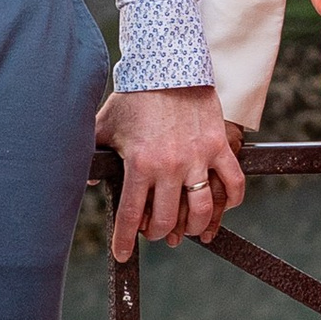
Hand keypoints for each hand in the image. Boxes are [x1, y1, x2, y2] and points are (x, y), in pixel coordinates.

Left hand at [95, 86, 246, 262]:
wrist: (169, 65)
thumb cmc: (134, 96)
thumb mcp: (105, 125)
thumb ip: (95, 154)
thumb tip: (88, 180)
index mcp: (140, 164)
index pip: (131, 215)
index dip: (125, 240)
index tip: (122, 254)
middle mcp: (170, 166)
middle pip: (167, 220)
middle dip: (157, 234)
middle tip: (154, 233)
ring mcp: (198, 158)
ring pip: (201, 210)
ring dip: (193, 227)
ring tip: (185, 230)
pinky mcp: (219, 146)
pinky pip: (232, 182)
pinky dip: (230, 201)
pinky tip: (220, 207)